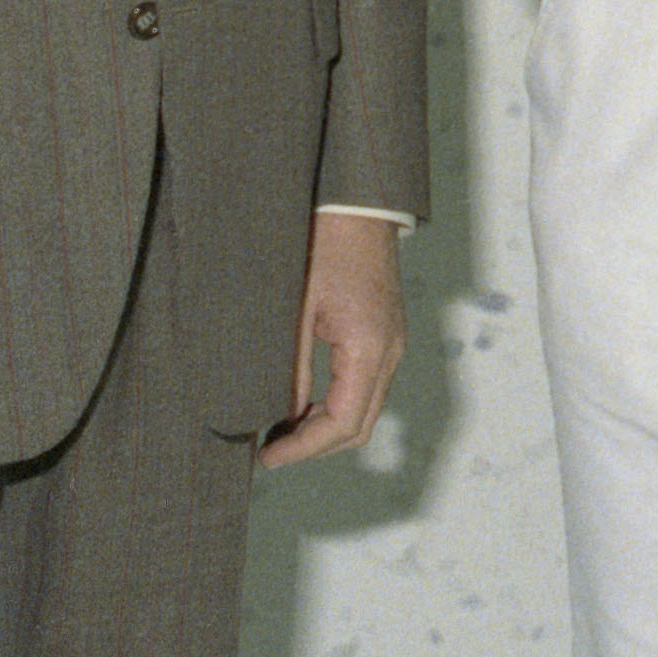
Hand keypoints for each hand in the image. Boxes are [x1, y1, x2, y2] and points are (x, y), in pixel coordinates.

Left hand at [261, 211, 405, 469]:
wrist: (355, 199)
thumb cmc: (322, 243)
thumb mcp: (294, 310)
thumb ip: (289, 369)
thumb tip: (277, 417)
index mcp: (369, 346)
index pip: (343, 424)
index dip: (303, 449)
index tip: (266, 457)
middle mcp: (390, 349)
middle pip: (358, 425)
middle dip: (314, 446)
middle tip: (268, 450)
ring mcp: (391, 341)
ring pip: (363, 408)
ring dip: (324, 427)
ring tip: (278, 429)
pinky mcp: (384, 332)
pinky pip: (365, 385)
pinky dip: (335, 404)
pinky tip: (301, 400)